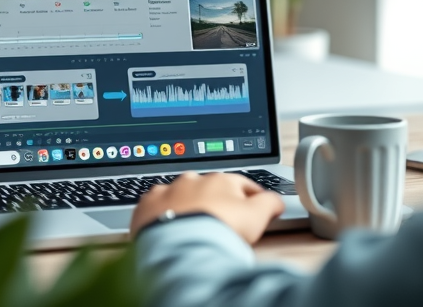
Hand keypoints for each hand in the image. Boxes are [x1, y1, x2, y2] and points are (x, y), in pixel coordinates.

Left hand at [130, 172, 285, 244]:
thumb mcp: (258, 216)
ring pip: (181, 195)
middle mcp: (193, 180)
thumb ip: (270, 203)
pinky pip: (156, 206)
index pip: (241, 185)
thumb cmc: (220, 229)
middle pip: (209, 189)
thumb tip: (275, 200)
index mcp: (221, 179)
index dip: (251, 198)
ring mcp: (168, 191)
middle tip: (221, 223)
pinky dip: (164, 213)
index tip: (255, 207)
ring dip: (188, 206)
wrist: (182, 245)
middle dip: (216, 202)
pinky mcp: (147, 206)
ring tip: (193, 226)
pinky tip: (168, 224)